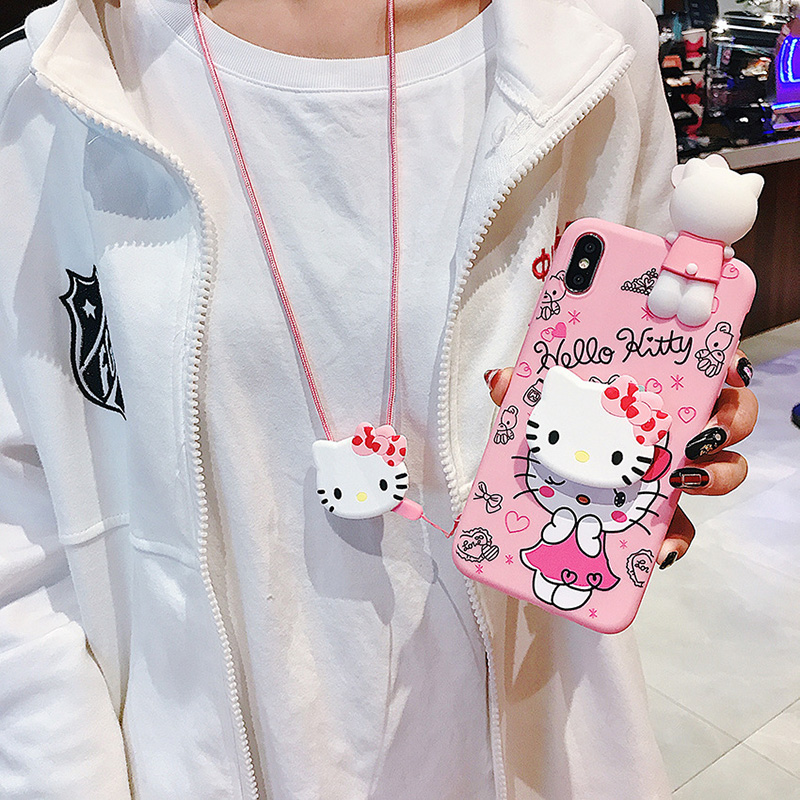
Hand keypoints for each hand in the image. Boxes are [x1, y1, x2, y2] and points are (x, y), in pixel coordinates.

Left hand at [483, 351, 758, 566]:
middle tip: (700, 433)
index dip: (726, 366)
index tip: (727, 370)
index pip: (703, 369)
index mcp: (649, 394)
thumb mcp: (533, 413)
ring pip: (724, 469)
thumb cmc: (551, 436)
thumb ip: (521, 394)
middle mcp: (673, 429)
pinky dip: (678, 541)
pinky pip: (683, 529)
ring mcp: (672, 473)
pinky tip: (662, 551)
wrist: (537, 491)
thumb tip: (498, 380)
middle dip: (732, 421)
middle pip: (730, 417)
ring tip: (685, 480)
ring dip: (718, 474)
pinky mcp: (660, 516)